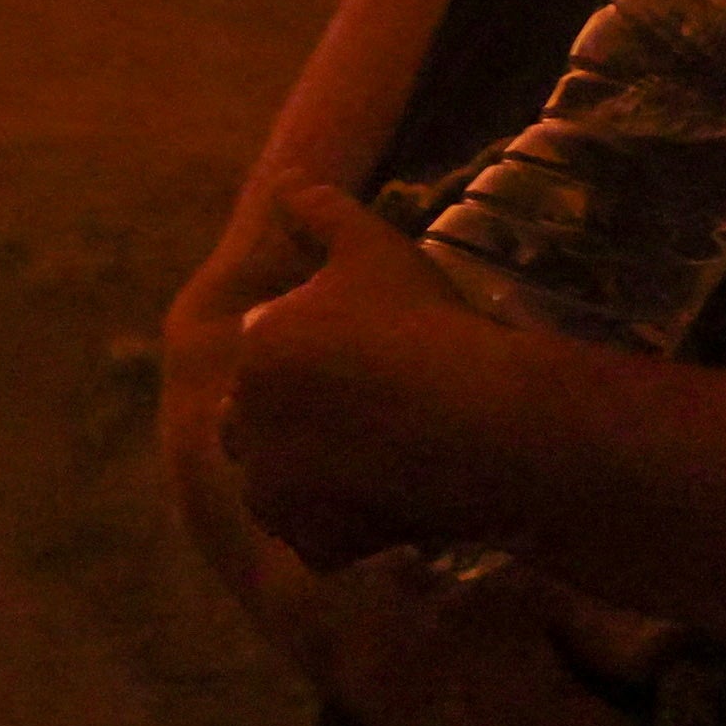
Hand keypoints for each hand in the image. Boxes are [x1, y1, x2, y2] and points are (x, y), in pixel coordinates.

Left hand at [218, 179, 522, 568]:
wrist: (478, 418)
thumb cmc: (424, 323)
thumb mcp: (372, 247)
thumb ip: (317, 209)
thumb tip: (283, 181)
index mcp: (254, 351)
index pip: (265, 356)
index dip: (313, 358)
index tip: (364, 362)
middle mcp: (248, 426)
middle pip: (259, 427)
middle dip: (295, 422)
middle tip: (368, 415)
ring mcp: (277, 493)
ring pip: (279, 489)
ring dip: (310, 480)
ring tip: (379, 462)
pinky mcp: (312, 545)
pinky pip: (319, 542)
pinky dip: (345, 532)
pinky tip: (392, 508)